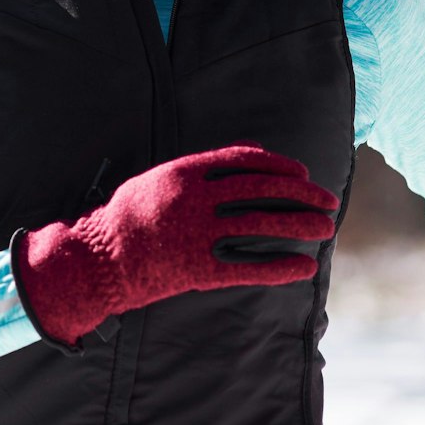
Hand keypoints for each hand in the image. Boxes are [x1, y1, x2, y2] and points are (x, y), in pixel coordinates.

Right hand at [9, 144, 338, 346]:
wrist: (97, 259)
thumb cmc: (129, 216)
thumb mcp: (161, 178)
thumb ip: (203, 168)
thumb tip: (249, 154)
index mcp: (185, 171)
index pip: (246, 161)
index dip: (279, 166)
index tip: (302, 173)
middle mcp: (195, 200)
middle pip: (262, 190)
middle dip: (301, 194)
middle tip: (327, 200)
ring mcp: (196, 235)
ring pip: (261, 225)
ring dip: (299, 225)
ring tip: (326, 228)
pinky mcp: (197, 270)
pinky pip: (248, 267)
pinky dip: (280, 266)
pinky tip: (304, 266)